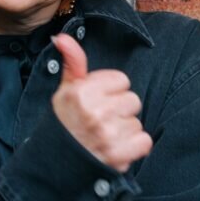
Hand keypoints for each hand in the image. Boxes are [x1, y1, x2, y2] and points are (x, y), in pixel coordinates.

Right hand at [50, 34, 151, 172]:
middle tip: (101, 122)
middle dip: (120, 111)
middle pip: (133, 101)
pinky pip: (144, 142)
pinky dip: (134, 148)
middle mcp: (95, 112)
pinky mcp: (118, 155)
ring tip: (105, 137)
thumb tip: (63, 37)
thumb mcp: (64, 91)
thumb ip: (72, 63)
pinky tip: (116, 148)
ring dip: (125, 131)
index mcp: (82, 92)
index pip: (121, 80)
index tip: (97, 103)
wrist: (55, 164)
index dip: (111, 92)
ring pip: (137, 122)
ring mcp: (107, 135)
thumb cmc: (64, 124)